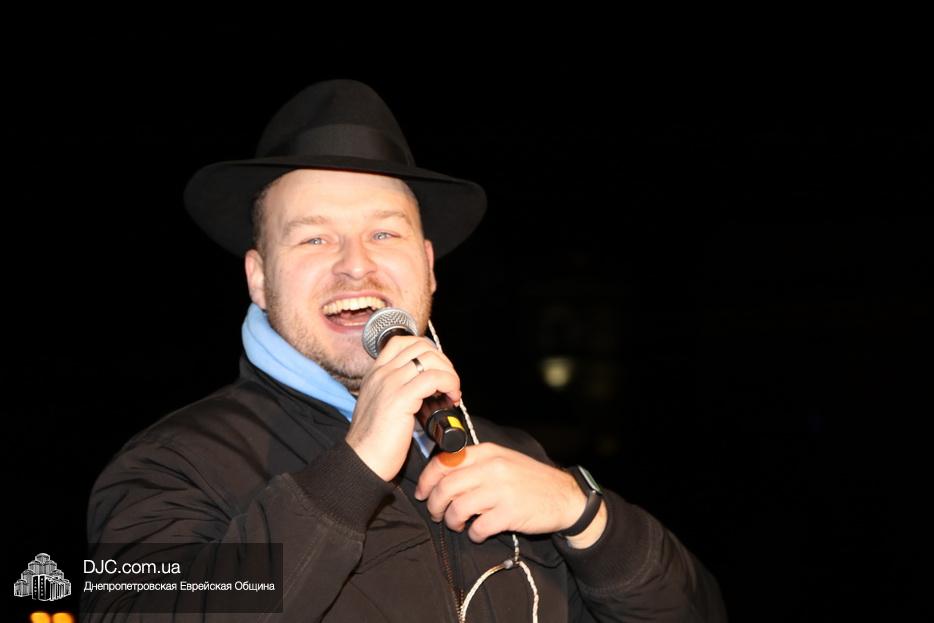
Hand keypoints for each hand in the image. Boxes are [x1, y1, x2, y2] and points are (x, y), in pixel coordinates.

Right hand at [346, 336, 461, 480]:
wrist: (362, 461)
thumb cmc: (375, 442)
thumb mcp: (381, 406)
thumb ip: (396, 391)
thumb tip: (425, 389)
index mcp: (375, 373)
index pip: (402, 342)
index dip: (427, 350)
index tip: (437, 370)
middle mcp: (381, 374)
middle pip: (420, 347)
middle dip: (443, 361)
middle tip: (449, 382)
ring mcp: (390, 384)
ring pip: (430, 359)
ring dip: (449, 372)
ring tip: (452, 391)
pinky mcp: (401, 399)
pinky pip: (434, 378)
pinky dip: (449, 383)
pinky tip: (451, 398)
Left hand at [414, 442, 606, 546]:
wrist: (564, 497)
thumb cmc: (529, 480)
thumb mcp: (502, 460)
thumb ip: (475, 463)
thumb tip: (441, 475)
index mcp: (487, 452)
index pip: (444, 462)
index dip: (426, 480)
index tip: (422, 492)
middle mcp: (492, 468)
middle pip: (446, 487)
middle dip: (434, 505)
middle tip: (436, 514)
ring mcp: (501, 490)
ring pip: (457, 508)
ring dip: (451, 521)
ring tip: (457, 525)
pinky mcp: (510, 513)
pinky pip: (478, 527)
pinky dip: (473, 534)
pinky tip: (478, 533)